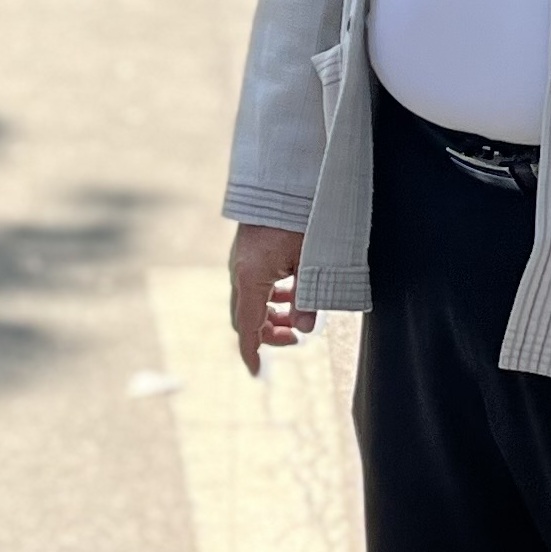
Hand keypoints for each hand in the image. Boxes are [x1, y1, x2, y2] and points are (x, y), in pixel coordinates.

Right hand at [229, 225, 312, 373]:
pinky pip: (254, 283)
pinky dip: (270, 296)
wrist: (282, 179)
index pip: (247, 327)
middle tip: (295, 339)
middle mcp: (240, 271)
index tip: (256, 372)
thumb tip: (305, 330)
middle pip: (246, 316)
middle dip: (268, 333)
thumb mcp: (310, 261)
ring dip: (271, 314)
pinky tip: (291, 292)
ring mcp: (242, 260)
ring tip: (297, 318)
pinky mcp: (249, 251)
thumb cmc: (298, 218)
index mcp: (251, 278)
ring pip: (250, 300)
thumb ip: (308, 299)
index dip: (252, 352)